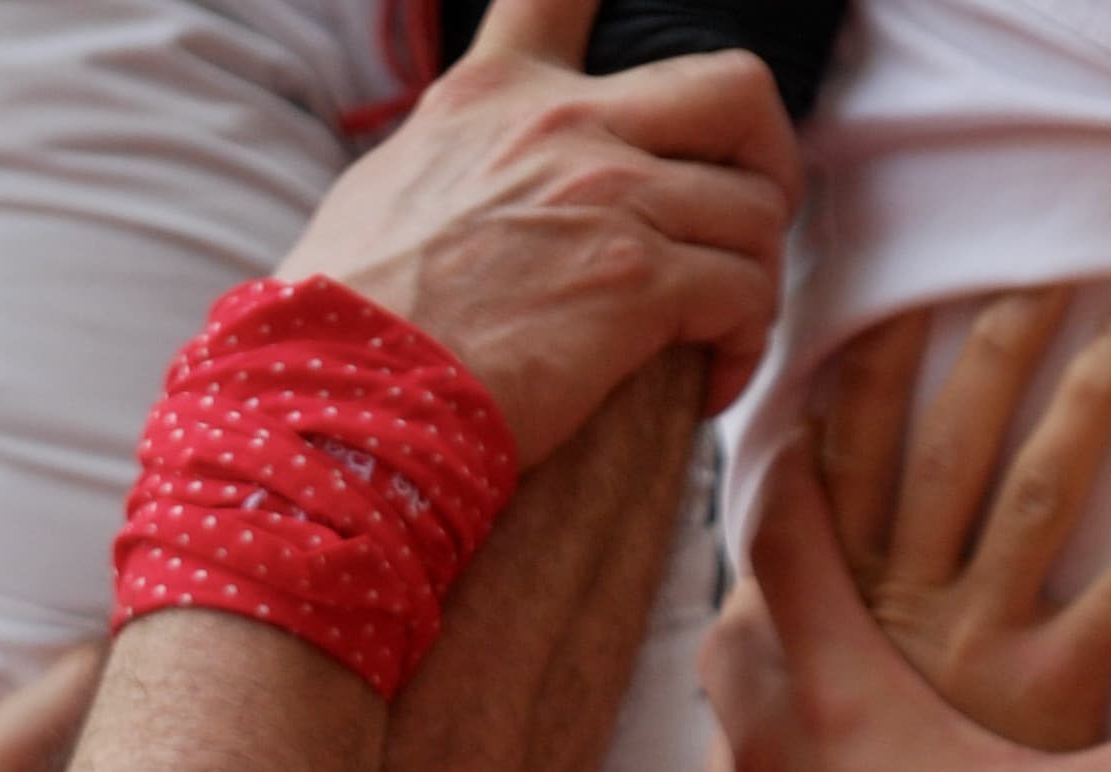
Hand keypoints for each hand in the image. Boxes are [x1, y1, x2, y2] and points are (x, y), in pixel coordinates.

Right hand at [280, 0, 798, 456]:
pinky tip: (710, 384)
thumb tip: (471, 188)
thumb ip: (460, 164)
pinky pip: (745, 294)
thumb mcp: (390, 192)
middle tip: (741, 228)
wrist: (343, 394)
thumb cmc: (349, 325)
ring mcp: (608, 198)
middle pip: (732, 89)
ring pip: (755, 207)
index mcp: (496, 92)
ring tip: (718, 336)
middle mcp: (563, 124)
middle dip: (766, 158)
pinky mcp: (636, 286)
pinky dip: (745, 343)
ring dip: (756, 277)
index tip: (652, 14)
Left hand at [702, 442, 1110, 771]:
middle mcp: (764, 728)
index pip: (788, 530)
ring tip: (789, 630)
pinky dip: (751, 746)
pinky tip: (789, 765)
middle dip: (777, 539)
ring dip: (753, 645)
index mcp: (835, 687)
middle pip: (746, 591)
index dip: (799, 459)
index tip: (811, 413)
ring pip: (721, 686)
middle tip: (803, 501)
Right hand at [819, 290, 1110, 753]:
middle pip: (946, 447)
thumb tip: (745, 653)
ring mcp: (975, 652)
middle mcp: (901, 617)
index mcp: (835, 617)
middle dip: (992, 352)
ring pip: (1038, 491)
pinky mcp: (1047, 703)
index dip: (862, 381)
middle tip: (1042, 275)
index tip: (887, 299)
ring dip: (1091, 399)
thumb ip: (778, 699)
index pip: (838, 467)